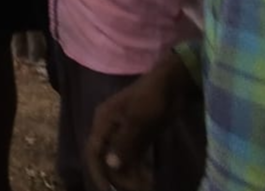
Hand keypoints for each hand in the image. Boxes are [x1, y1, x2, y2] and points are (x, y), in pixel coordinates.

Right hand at [85, 52, 191, 190]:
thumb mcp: (137, 120)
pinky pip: (134, 159)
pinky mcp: (139, 137)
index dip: (98, 173)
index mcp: (103, 121)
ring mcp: (125, 134)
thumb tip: (110, 165)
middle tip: (140, 189)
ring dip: (131, 177)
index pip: (93, 152)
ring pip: (121, 162)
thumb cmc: (151, 98)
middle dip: (120, 178)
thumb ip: (124, 143)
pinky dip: (140, 171)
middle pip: (108, 160)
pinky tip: (151, 180)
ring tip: (148, 187)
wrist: (171, 85)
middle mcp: (110, 129)